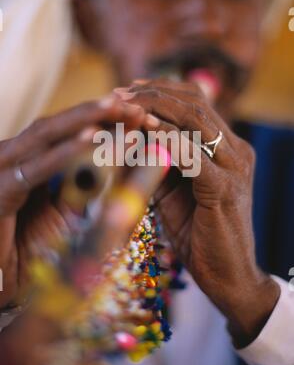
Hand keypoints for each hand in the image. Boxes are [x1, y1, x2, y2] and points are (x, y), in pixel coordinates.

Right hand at [0, 98, 149, 309]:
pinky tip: (92, 138)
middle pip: (62, 125)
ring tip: (121, 108)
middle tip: (141, 107)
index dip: (107, 122)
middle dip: (103, 113)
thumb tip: (121, 163)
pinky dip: (66, 152)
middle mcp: (14, 158)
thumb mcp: (65, 215)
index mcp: (30, 161)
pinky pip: (37, 168)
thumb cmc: (27, 252)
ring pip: (48, 134)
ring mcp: (2, 169)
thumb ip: (86, 188)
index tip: (143, 118)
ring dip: (87, 119)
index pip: (70, 132)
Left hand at [115, 80, 279, 346]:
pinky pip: (193, 156)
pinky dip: (166, 141)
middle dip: (152, 95)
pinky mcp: (225, 189)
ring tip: (124, 110)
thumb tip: (124, 132)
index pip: (196, 101)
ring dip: (156, 111)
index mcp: (226, 147)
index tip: (127, 90)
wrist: (228, 276)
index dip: (161, 89)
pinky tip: (143, 134)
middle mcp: (236, 150)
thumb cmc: (196, 231)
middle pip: (195, 103)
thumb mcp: (171, 188)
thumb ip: (155, 159)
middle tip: (118, 96)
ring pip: (196, 122)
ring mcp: (234, 167)